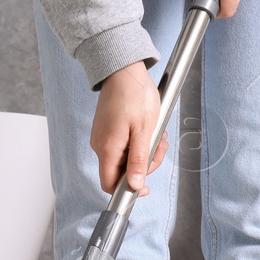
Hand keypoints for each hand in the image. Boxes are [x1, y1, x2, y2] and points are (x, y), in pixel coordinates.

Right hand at [91, 62, 168, 195]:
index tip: (145, 186)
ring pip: (124, 158)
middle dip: (144, 165)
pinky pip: (122, 146)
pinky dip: (137, 143)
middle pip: (120, 172)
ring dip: (144, 152)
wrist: (123, 70)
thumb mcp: (144, 131)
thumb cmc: (135, 95)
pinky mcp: (106, 130)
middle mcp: (100, 146)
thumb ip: (138, 161)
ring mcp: (102, 137)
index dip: (127, 190)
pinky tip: (148, 131)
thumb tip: (134, 186)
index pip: (110, 184)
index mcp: (108, 148)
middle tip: (159, 149)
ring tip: (158, 136)